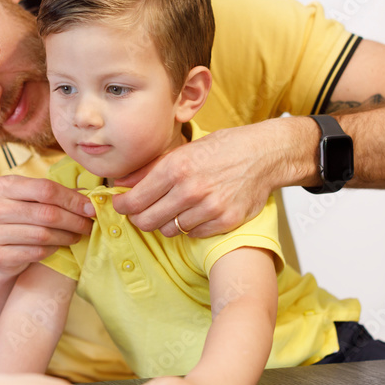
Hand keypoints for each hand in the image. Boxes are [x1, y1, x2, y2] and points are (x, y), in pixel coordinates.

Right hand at [0, 175, 94, 276]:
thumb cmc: (22, 220)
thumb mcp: (34, 201)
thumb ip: (59, 195)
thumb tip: (91, 196)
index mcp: (1, 186)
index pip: (44, 188)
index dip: (72, 199)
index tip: (90, 208)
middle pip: (45, 213)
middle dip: (73, 220)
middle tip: (88, 225)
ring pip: (42, 234)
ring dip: (66, 236)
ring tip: (76, 236)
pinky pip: (35, 252)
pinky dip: (52, 250)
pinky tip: (58, 247)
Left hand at [111, 124, 284, 237]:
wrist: (263, 155)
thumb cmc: (222, 150)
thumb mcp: (183, 150)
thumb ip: (150, 169)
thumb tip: (121, 183)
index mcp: (176, 168)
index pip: (135, 200)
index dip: (122, 206)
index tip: (120, 205)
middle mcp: (191, 189)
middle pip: (147, 221)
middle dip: (139, 218)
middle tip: (140, 212)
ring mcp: (209, 208)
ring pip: (169, 230)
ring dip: (166, 222)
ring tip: (173, 209)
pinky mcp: (225, 222)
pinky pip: (193, 234)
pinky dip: (189, 227)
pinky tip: (194, 212)